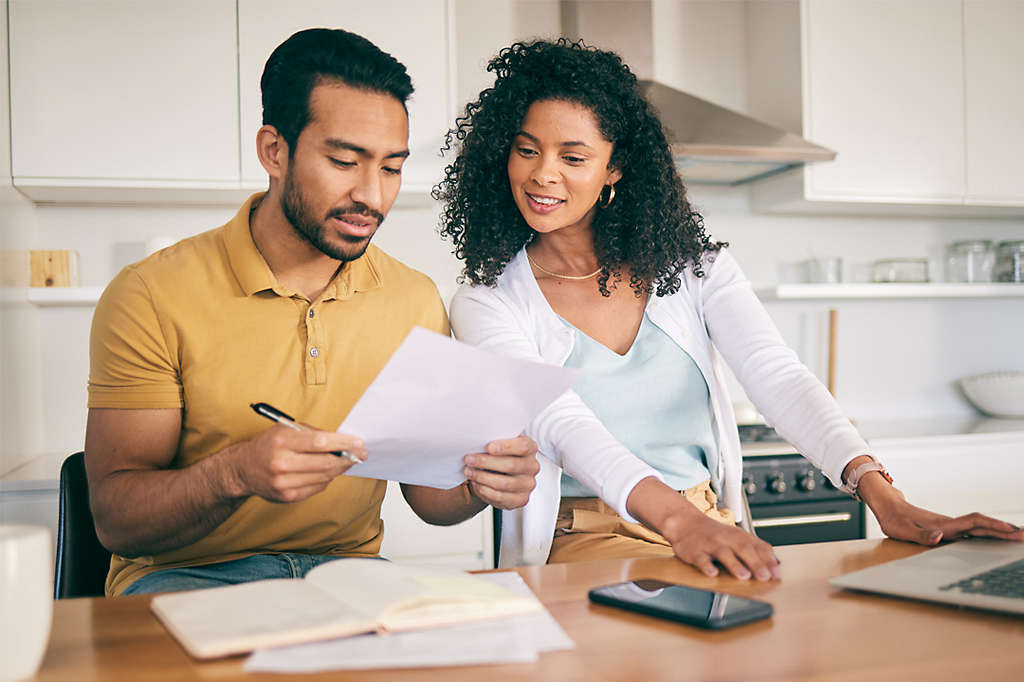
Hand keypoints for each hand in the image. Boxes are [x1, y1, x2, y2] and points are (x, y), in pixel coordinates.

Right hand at [222, 425, 366, 502]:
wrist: (243, 469)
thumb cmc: (269, 445)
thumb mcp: (286, 429)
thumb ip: (312, 433)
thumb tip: (343, 441)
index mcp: (282, 441)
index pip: (320, 443)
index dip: (343, 443)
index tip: (359, 442)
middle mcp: (282, 463)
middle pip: (325, 463)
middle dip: (347, 458)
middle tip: (361, 454)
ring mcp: (284, 483)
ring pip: (324, 477)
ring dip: (338, 469)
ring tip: (346, 461)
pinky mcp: (287, 496)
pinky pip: (316, 488)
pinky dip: (325, 479)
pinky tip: (327, 472)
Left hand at [462, 436, 539, 509]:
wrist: (501, 474)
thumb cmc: (500, 455)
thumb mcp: (500, 443)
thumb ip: (495, 440)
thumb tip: (477, 441)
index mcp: (530, 448)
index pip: (523, 446)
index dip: (506, 446)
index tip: (489, 447)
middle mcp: (532, 467)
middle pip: (511, 465)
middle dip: (486, 462)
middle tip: (469, 459)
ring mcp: (528, 484)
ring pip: (503, 483)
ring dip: (482, 477)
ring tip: (469, 472)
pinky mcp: (521, 499)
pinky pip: (500, 497)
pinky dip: (484, 490)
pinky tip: (476, 483)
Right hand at [628, 477, 780, 580]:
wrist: (685, 522)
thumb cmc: (715, 534)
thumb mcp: (736, 538)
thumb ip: (755, 550)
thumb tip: (777, 565)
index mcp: (739, 536)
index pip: (758, 546)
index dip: (769, 560)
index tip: (777, 574)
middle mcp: (726, 538)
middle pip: (744, 549)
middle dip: (756, 563)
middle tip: (765, 577)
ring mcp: (710, 544)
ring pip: (724, 553)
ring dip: (735, 564)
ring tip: (744, 576)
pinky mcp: (694, 551)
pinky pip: (701, 559)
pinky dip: (706, 566)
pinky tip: (712, 573)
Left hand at [872, 498, 1023, 544]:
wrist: (889, 507)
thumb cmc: (894, 520)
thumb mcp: (903, 530)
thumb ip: (922, 535)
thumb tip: (940, 536)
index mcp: (944, 525)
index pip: (974, 523)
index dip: (992, 526)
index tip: (1010, 529)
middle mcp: (951, 524)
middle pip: (984, 526)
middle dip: (1006, 531)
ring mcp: (952, 526)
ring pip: (982, 528)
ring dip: (1001, 532)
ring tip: (1020, 537)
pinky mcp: (950, 529)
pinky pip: (975, 531)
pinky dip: (990, 534)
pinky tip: (998, 539)